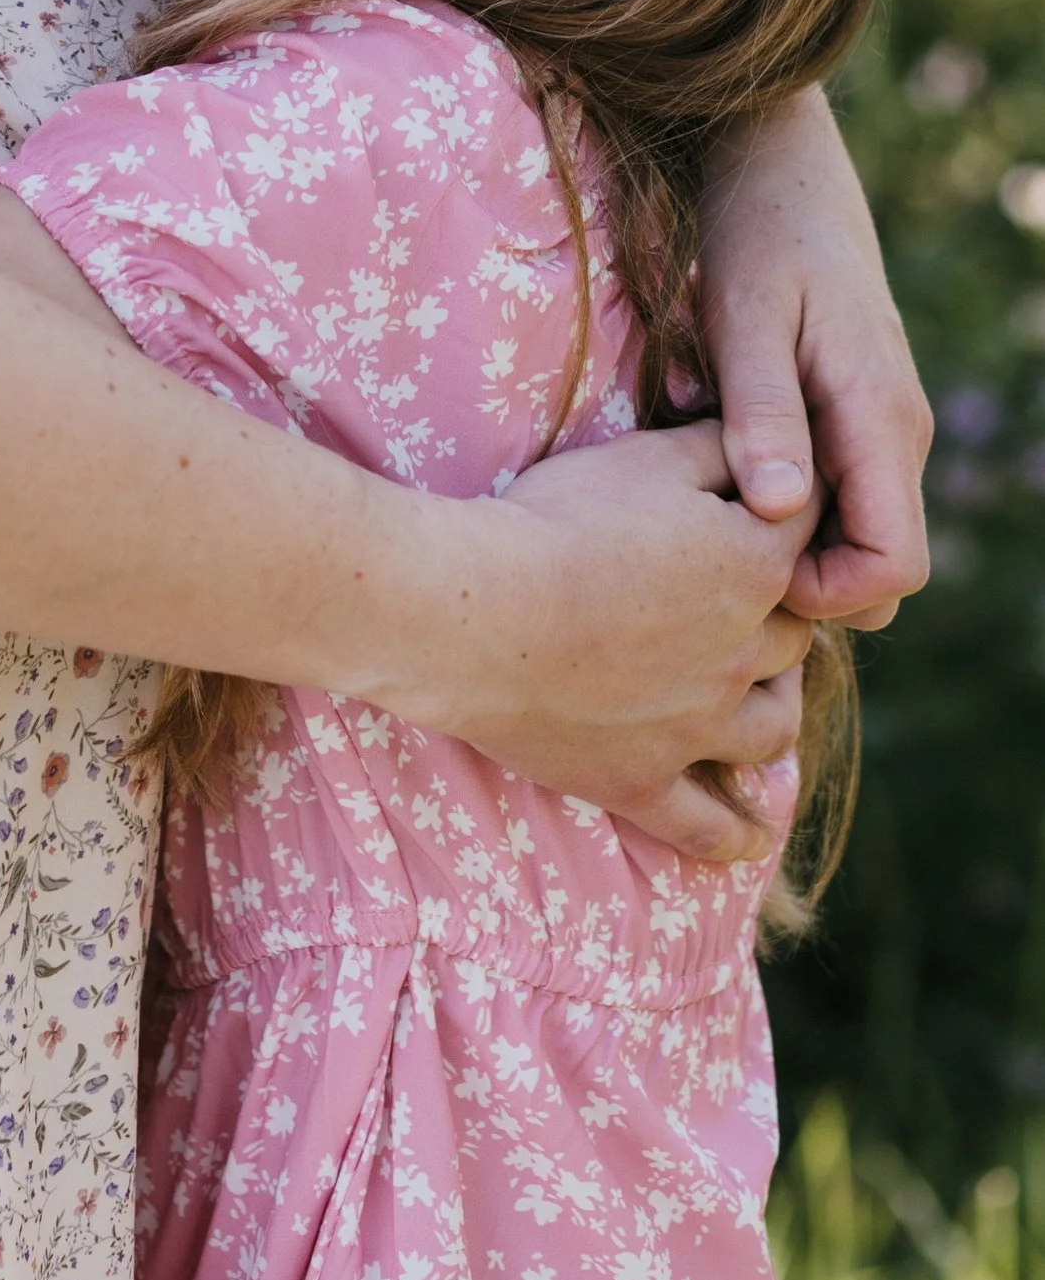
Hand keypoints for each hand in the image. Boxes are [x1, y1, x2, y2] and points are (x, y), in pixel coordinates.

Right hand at [427, 422, 817, 863]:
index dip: (782, 512)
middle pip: (794, 631)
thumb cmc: (554, 520)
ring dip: (774, 703)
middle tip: (733, 592)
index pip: (804, 532)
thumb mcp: (641, 455)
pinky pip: (707, 825)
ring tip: (752, 691)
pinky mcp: (643, 779)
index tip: (758, 505)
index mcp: (754, 564)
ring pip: (775, 723)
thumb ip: (715, 446)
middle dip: (776, 607)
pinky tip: (749, 837)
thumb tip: (754, 441)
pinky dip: (735, 833)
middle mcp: (745, 651)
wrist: (475, 610)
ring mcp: (699, 725)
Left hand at [699, 89, 932, 626]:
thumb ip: (763, 413)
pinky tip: (724, 474)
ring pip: (859, 533)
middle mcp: (898, 433)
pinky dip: (793, 508)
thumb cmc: (755, 231)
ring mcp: (882, 425)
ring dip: (795, 545)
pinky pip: (842, 494)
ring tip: (709, 505)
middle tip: (713, 542)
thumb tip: (780, 513)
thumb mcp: (744, 317)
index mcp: (880, 419)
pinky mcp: (855, 413)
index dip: (825, 592)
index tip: (744, 564)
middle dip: (809, 583)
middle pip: (881, 567)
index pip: (893, 565)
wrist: (779, 163)